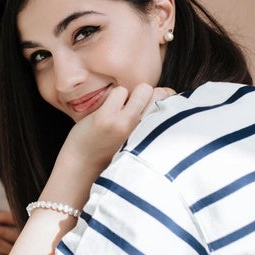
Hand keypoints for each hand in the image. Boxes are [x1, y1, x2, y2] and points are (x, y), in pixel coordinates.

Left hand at [59, 83, 174, 177]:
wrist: (82, 165)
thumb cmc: (112, 150)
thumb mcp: (139, 141)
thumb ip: (151, 123)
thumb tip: (165, 95)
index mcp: (152, 137)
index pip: (172, 105)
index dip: (164, 98)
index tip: (152, 103)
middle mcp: (143, 130)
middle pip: (160, 94)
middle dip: (149, 94)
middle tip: (135, 105)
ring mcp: (124, 122)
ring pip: (143, 89)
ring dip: (130, 95)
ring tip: (120, 109)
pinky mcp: (106, 117)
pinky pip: (120, 91)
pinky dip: (115, 96)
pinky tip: (108, 109)